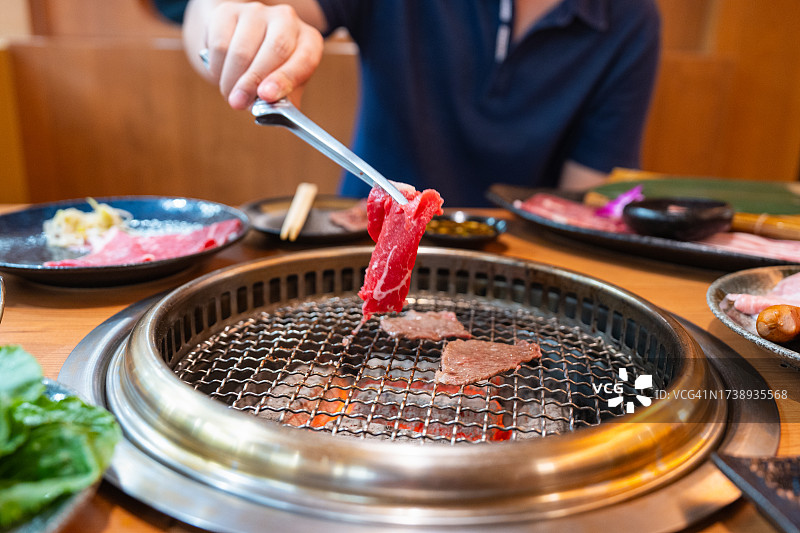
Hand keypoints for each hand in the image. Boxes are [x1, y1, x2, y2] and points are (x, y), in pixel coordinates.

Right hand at [200, 2, 323, 108]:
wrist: (243, 39)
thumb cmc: (270, 70)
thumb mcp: (285, 86)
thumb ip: (284, 101)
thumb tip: (273, 114)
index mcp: (309, 41)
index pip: (304, 59)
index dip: (286, 78)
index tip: (267, 95)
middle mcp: (287, 20)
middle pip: (274, 50)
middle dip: (252, 82)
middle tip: (238, 103)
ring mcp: (258, 12)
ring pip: (241, 50)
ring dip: (231, 79)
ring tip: (230, 95)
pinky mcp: (229, 11)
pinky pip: (219, 44)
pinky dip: (217, 67)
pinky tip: (221, 74)